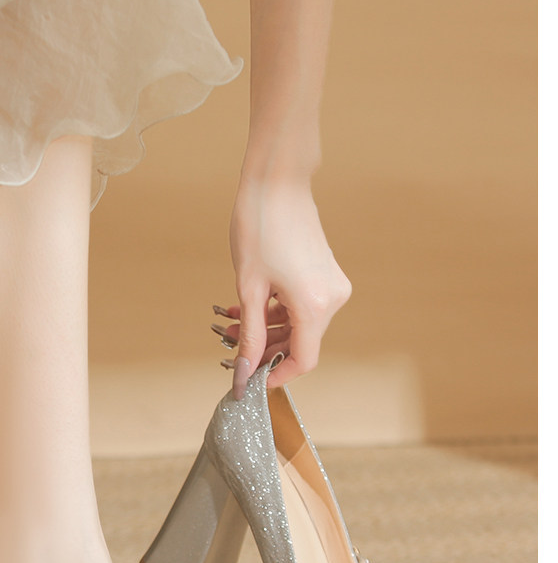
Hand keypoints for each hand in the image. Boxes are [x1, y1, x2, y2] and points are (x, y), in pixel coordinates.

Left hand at [226, 176, 351, 397]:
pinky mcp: (325, 275)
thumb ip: (250, 335)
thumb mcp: (248, 289)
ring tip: (231, 327)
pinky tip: (246, 310)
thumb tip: (245, 371)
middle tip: (230, 349)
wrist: (277, 182)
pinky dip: (275, 312)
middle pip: (300, 343)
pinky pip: (301, 306)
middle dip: (264, 350)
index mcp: (316, 305)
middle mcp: (332, 298)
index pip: (303, 360)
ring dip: (266, 330)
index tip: (252, 380)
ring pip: (298, 325)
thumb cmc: (260, 227)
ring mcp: (332, 285)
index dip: (276, 375)